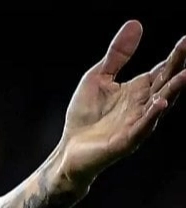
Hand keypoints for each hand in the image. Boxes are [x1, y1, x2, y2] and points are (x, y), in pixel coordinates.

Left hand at [58, 21, 185, 187]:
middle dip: (180, 67)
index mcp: (139, 89)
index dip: (175, 56)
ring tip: (185, 75)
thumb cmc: (85, 115)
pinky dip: (152, 116)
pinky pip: (142, 127)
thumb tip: (136, 23)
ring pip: (160, 105)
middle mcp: (143, 105)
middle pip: (166, 83)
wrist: (69, 148)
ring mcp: (137, 123)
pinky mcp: (126, 141)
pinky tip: (160, 104)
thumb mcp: (98, 77)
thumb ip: (118, 54)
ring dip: (173, 91)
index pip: (163, 69)